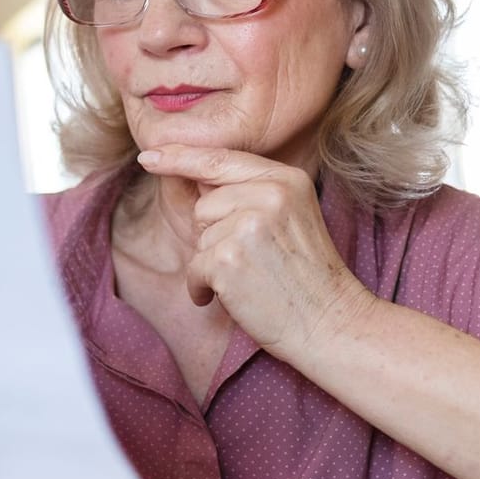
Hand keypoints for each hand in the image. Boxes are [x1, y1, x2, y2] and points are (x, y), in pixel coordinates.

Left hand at [136, 145, 372, 353]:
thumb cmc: (307, 276)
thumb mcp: (292, 216)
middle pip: (205, 204)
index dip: (181, 157)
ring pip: (200, 237)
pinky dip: (204, 288)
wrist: (329, 322)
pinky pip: (194, 268)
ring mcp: (247, 225)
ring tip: (252, 277)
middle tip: (255, 259)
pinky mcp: (228, 258)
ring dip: (213, 264)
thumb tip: (196, 180)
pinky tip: (236, 296)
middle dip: (216, 234)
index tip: (150, 156)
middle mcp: (269, 194)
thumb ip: (252, 193)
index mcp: (286, 179)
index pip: (221, 160)